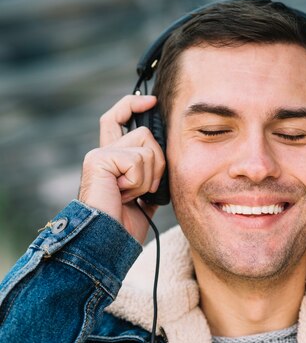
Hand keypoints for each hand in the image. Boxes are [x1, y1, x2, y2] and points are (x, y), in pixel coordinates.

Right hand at [78, 95, 165, 242]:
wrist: (109, 242)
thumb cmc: (126, 224)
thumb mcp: (146, 195)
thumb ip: (152, 175)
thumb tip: (168, 158)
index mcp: (113, 159)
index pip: (118, 118)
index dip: (132, 105)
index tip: (150, 101)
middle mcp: (103, 152)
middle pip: (145, 133)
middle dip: (158, 162)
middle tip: (146, 189)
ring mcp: (100, 155)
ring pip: (146, 147)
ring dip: (150, 176)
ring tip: (132, 195)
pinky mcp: (99, 160)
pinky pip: (138, 160)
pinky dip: (139, 182)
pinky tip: (125, 196)